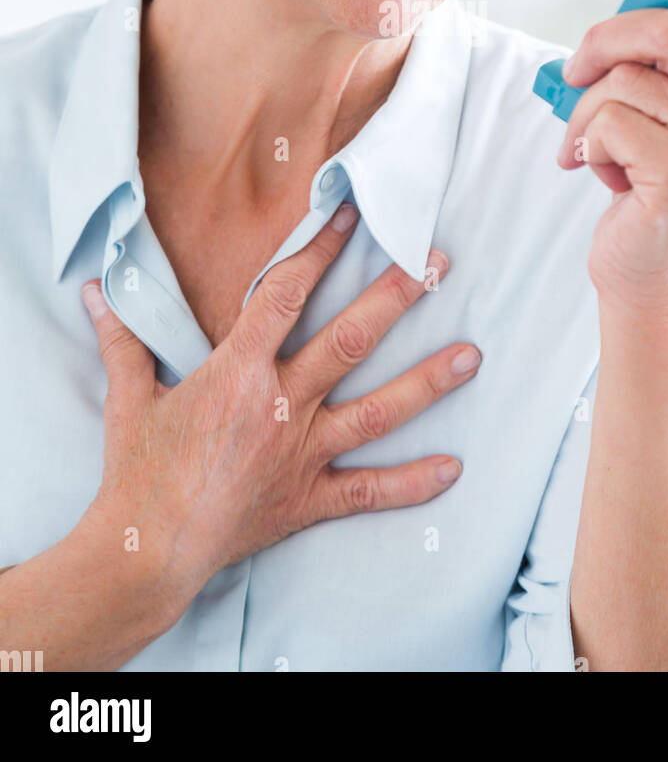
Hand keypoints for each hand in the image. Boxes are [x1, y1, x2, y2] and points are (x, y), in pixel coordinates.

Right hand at [80, 204, 478, 600]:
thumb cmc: (138, 471)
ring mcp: (302, 455)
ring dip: (426, 383)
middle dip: (395, 298)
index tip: (350, 214)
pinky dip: (411, 483)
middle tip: (436, 264)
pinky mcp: (309, 499)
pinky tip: (453, 468)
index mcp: (238, 374)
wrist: (146, 552)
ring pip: (376, 413)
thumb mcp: (130, 397)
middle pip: (348, 343)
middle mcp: (281, 408)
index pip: (284, 295)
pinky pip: (368, 491)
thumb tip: (96, 292)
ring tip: (472, 355)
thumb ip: (123, 339)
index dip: (318, 248)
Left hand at [557, 0, 667, 311]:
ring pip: (624, 77)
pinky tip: (596, 172)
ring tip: (590, 144)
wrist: (660, 280)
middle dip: (602, 40)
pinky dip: (580, 141)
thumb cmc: (663, 189)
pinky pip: (605, 120)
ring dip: (585, 109)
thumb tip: (618, 23)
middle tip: (576, 68)